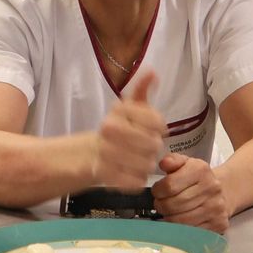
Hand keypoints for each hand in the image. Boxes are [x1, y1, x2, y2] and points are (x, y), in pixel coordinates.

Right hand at [92, 72, 165, 190]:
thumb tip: (153, 71)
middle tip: (147, 146)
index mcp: (119, 110)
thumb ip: (142, 89)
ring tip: (140, 159)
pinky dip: (138, 178)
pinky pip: (136, 181)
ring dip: (147, 163)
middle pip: (153, 145)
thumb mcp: (130, 106)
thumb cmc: (119, 128)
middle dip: (154, 147)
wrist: (92, 152)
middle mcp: (109, 129)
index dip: (160, 128)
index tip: (154, 129)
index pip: (157, 122)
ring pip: (147, 164)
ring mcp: (106, 152)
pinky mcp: (106, 174)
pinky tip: (132, 171)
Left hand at [151, 154, 228, 232]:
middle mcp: (211, 188)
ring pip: (180, 221)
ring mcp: (216, 208)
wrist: (222, 192)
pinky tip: (180, 221)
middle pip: (173, 205)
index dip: (157, 191)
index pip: (169, 186)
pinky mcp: (218, 224)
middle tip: (160, 204)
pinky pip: (191, 232)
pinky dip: (181, 229)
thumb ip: (172, 160)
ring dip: (168, 218)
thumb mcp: (185, 164)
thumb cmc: (196, 179)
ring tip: (169, 212)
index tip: (157, 192)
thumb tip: (164, 163)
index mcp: (201, 170)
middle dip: (161, 206)